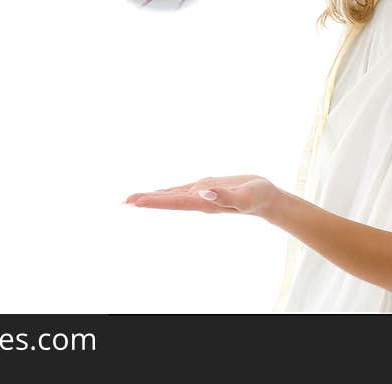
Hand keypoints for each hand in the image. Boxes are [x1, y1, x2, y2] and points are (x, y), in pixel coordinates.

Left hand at [125, 175, 278, 215]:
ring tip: (133, 199)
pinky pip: (182, 191)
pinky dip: (168, 192)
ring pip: (172, 196)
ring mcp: (202, 195)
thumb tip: (202, 192)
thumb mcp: (244, 195)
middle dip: (146, 201)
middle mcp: (199, 200)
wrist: (268, 200)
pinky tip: (160, 194)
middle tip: (123, 201)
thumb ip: (224, 195)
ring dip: (153, 198)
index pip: (173, 202)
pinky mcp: (207, 189)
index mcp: (204, 202)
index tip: (134, 202)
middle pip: (168, 201)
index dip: (153, 201)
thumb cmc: (258, 197)